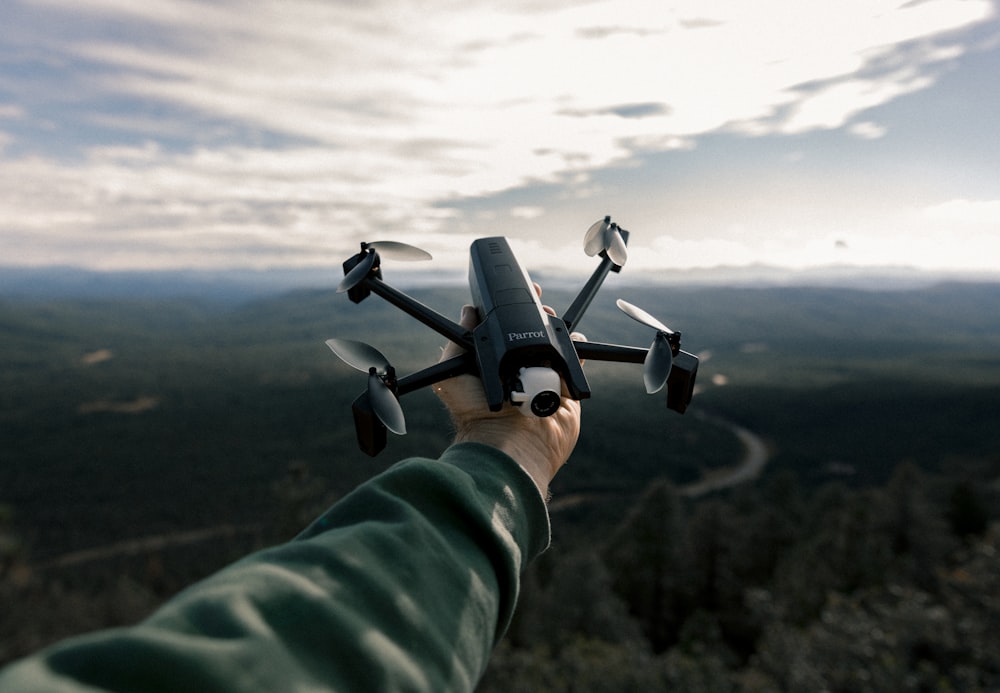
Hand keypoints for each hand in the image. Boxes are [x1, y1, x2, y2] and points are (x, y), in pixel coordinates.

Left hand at [434, 285, 583, 498]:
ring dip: (556, 327)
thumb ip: (458, 342)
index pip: (502, 329)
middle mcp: (518, 367)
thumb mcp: (452, 374)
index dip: (509, 310)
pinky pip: (575, 361)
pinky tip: (571, 340)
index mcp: (493, 362)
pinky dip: (576, 348)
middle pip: (531, 331)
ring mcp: (542, 376)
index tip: (517, 293)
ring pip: (555, 342)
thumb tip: (467, 311)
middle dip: (536, 313)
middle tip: (538, 302)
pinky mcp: (564, 387)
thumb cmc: (475, 413)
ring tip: (551, 318)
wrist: (508, 441)